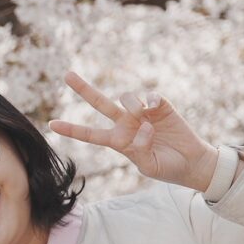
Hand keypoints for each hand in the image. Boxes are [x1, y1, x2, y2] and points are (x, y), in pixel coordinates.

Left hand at [48, 72, 221, 192]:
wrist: (192, 162)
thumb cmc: (168, 168)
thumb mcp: (149, 166)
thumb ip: (139, 150)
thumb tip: (142, 127)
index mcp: (119, 142)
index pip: (91, 134)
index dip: (72, 129)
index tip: (51, 124)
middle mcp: (127, 124)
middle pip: (100, 104)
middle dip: (84, 89)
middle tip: (67, 75)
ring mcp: (143, 114)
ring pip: (126, 98)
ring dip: (132, 105)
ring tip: (144, 116)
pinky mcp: (160, 106)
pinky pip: (150, 96)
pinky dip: (150, 100)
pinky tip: (155, 108)